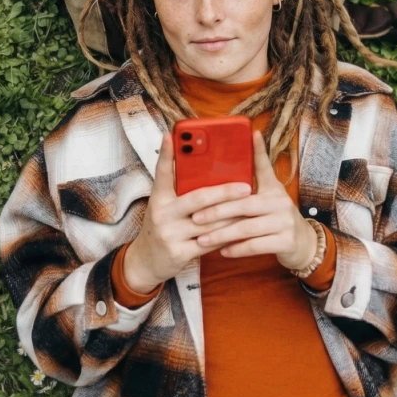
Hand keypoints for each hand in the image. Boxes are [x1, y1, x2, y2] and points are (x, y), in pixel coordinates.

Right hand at [122, 132, 250, 292]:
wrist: (145, 262)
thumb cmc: (162, 226)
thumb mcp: (163, 206)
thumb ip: (177, 189)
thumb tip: (201, 167)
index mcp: (158, 198)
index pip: (162, 172)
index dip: (167, 153)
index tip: (172, 135)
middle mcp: (162, 214)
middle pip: (198, 198)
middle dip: (225, 191)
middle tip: (247, 186)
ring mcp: (170, 234)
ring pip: (209, 222)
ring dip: (233, 214)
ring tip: (251, 206)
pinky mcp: (179, 252)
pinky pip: (210, 242)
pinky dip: (226, 235)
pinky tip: (240, 228)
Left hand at [190, 129, 317, 271]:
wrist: (303, 244)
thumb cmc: (276, 217)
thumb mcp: (269, 196)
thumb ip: (253, 183)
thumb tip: (239, 155)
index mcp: (273, 189)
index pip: (264, 167)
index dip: (259, 151)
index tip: (252, 134)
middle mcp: (281, 203)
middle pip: (244, 205)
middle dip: (217, 211)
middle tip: (196, 217)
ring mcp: (285, 223)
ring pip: (247, 228)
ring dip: (222, 234)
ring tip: (202, 239)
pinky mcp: (286, 242)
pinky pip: (256, 246)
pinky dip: (237, 249)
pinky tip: (222, 251)